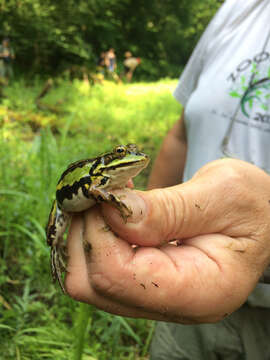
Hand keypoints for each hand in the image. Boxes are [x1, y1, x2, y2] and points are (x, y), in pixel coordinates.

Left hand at [65, 159, 269, 323]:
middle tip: (100, 189)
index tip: (106, 190)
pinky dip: (93, 234)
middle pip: (93, 284)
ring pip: (87, 278)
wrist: (260, 215)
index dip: (100, 230)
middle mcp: (173, 304)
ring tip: (107, 196)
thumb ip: (169, 208)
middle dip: (85, 230)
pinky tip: (111, 208)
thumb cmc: (252, 203)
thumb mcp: (222, 193)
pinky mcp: (144, 280)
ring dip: (86, 231)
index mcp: (201, 292)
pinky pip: (98, 266)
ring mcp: (156, 295)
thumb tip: (114, 210)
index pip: (119, 277)